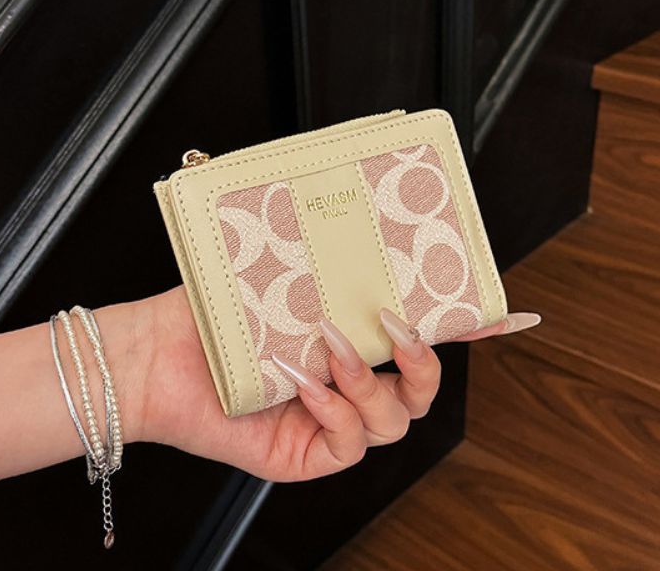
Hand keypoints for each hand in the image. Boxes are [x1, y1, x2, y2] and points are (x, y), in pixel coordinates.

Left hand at [132, 285, 539, 481]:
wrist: (156, 349)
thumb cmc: (213, 308)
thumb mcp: (278, 272)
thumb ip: (319, 253)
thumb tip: (346, 206)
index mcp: (353, 340)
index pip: (422, 338)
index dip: (468, 330)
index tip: (504, 313)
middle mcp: (349, 383)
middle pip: (422, 392)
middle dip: (424, 362)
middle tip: (396, 325)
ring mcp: (330, 422)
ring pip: (392, 423)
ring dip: (368, 382)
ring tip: (330, 346)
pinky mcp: (304, 454)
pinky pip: (346, 446)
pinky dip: (331, 409)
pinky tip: (302, 380)